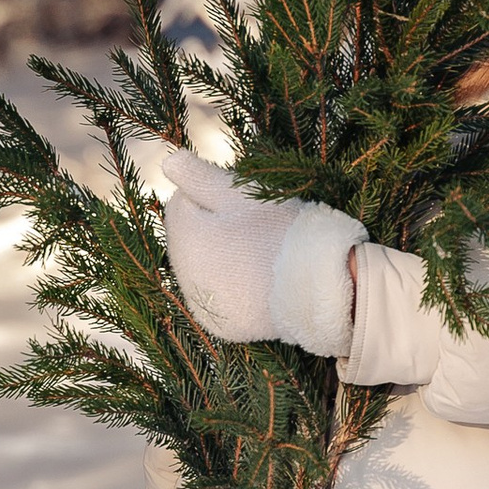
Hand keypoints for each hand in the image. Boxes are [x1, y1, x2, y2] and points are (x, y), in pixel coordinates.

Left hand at [149, 145, 366, 357]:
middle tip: (256, 229)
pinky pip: (217, 300)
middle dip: (213, 228)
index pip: (180, 203)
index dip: (212, 196)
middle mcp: (184, 277)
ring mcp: (203, 306)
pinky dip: (230, 288)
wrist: (321, 285)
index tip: (244, 205)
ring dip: (220, 258)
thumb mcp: (241, 194)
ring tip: (259, 256)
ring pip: (201, 269)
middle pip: (188, 239)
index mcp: (184, 239)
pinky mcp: (223, 327)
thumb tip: (167, 161)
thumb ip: (200, 177)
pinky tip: (257, 281)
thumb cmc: (281, 229)